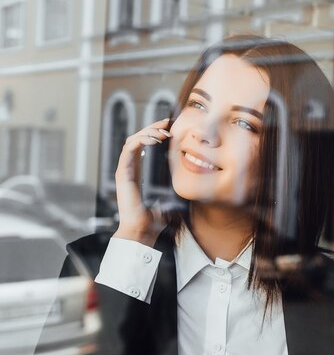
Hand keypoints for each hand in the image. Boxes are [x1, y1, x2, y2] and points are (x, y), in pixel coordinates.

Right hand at [113, 118, 171, 244]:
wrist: (142, 232)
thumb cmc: (154, 221)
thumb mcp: (170, 200)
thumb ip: (176, 192)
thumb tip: (191, 189)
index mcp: (138, 172)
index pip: (143, 144)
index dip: (155, 133)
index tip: (170, 128)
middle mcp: (129, 168)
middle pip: (137, 138)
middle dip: (152, 127)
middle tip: (168, 123)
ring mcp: (124, 170)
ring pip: (132, 139)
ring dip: (148, 131)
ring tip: (163, 131)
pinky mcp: (122, 173)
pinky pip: (129, 148)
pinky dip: (141, 139)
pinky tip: (155, 139)